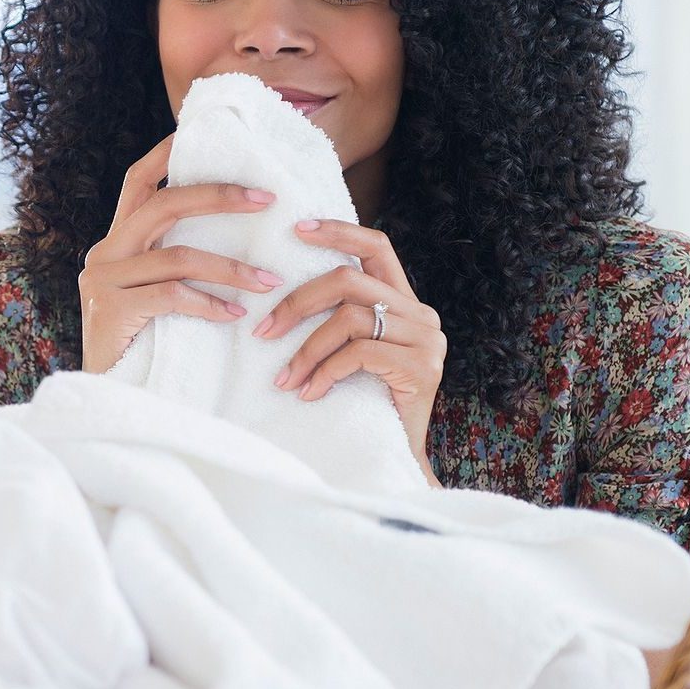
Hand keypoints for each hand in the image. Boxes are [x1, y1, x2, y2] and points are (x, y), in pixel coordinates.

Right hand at [77, 131, 287, 374]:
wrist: (103, 398)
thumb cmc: (142, 347)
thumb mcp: (156, 296)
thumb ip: (177, 264)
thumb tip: (237, 238)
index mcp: (117, 242)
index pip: (139, 182)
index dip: (168, 154)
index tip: (207, 134)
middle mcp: (105, 252)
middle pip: (164, 204)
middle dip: (220, 196)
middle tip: (267, 200)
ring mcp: (103, 280)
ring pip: (178, 255)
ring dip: (231, 268)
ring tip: (269, 281)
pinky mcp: (110, 311)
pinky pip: (171, 296)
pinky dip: (208, 304)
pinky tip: (234, 315)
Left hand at [253, 219, 447, 475]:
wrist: (398, 460)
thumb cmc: (366, 407)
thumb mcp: (353, 355)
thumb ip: (340, 322)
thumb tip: (282, 298)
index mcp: (405, 303)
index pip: (377, 248)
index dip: (338, 233)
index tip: (297, 229)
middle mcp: (421, 315)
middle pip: (349, 282)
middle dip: (298, 302)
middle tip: (263, 330)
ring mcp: (426, 341)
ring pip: (350, 319)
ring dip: (307, 349)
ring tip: (285, 378)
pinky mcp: (422, 369)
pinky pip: (359, 354)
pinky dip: (325, 371)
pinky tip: (309, 393)